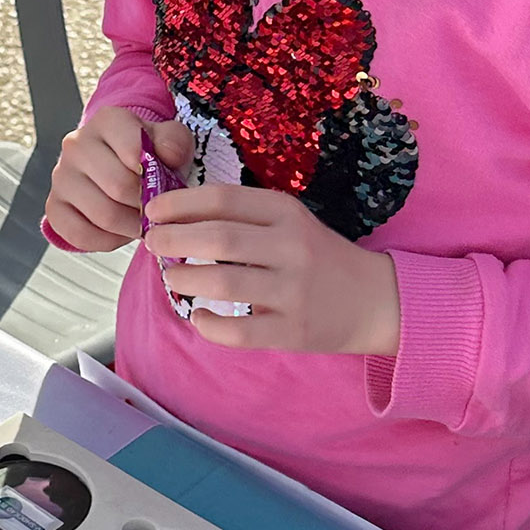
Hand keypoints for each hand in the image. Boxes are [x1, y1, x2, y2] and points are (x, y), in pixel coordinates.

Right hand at [45, 107, 191, 251]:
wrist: (119, 167)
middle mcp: (77, 144)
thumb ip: (174, 142)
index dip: (154, 176)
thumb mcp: (168, 140)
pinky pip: (80, 235)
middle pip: (118, 187)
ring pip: (103, 215)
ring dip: (130, 227)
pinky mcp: (54, 206)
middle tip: (157, 211)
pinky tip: (119, 232)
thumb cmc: (146, 155)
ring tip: (142, 222)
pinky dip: (107, 241)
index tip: (163, 184)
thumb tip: (168, 156)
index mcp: (107, 121)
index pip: (134, 150)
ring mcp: (61, 176)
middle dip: (145, 205)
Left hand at [144, 186, 400, 354]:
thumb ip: (244, 218)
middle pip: (218, 237)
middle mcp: (291, 248)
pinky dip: (209, 325)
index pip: (223, 198)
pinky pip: (239, 331)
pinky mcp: (293, 331)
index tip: (153, 211)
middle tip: (152, 243)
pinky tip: (198, 316)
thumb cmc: (318, 257)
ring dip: (185, 278)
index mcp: (287, 213)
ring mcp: (293, 291)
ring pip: (224, 282)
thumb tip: (176, 219)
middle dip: (173, 238)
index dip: (180, 203)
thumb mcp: (290, 224)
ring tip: (172, 276)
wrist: (377, 300)